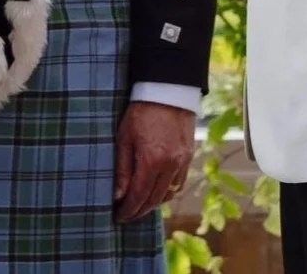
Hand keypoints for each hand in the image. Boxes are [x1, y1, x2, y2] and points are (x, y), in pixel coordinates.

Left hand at [114, 101, 195, 222]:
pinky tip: (156, 191)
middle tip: (126, 215)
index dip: (128, 209)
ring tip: (139, 205)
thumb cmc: (141, 111)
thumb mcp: (124, 137)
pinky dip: (167, 192)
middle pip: (154, 199)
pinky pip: (179, 183)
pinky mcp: (189, 156)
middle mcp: (170, 165)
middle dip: (139, 210)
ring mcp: (182, 161)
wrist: (167, 90)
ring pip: (168, 194)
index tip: (118, 216)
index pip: (139, 195)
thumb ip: (122, 168)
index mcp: (152, 160)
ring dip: (154, 203)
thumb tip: (118, 195)